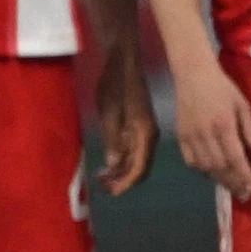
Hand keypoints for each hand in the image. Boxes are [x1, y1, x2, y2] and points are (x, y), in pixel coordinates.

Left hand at [93, 45, 157, 196]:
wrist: (124, 59)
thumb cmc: (115, 82)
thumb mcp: (108, 111)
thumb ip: (112, 139)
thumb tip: (114, 164)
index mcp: (143, 132)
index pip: (139, 168)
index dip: (125, 184)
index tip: (110, 192)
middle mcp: (149, 135)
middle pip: (140, 168)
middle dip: (122, 181)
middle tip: (102, 187)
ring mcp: (145, 131)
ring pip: (137, 160)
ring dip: (121, 171)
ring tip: (101, 178)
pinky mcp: (139, 126)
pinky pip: (134, 149)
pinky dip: (122, 159)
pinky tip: (108, 163)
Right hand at [171, 56, 250, 199]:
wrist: (192, 73)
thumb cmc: (222, 87)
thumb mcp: (242, 105)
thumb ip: (250, 130)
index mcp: (224, 125)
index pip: (235, 158)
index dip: (244, 176)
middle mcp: (206, 133)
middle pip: (220, 167)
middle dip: (234, 183)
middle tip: (245, 194)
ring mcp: (190, 136)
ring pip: (205, 167)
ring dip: (219, 180)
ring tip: (231, 186)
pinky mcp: (180, 136)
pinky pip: (191, 161)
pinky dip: (202, 171)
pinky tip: (212, 173)